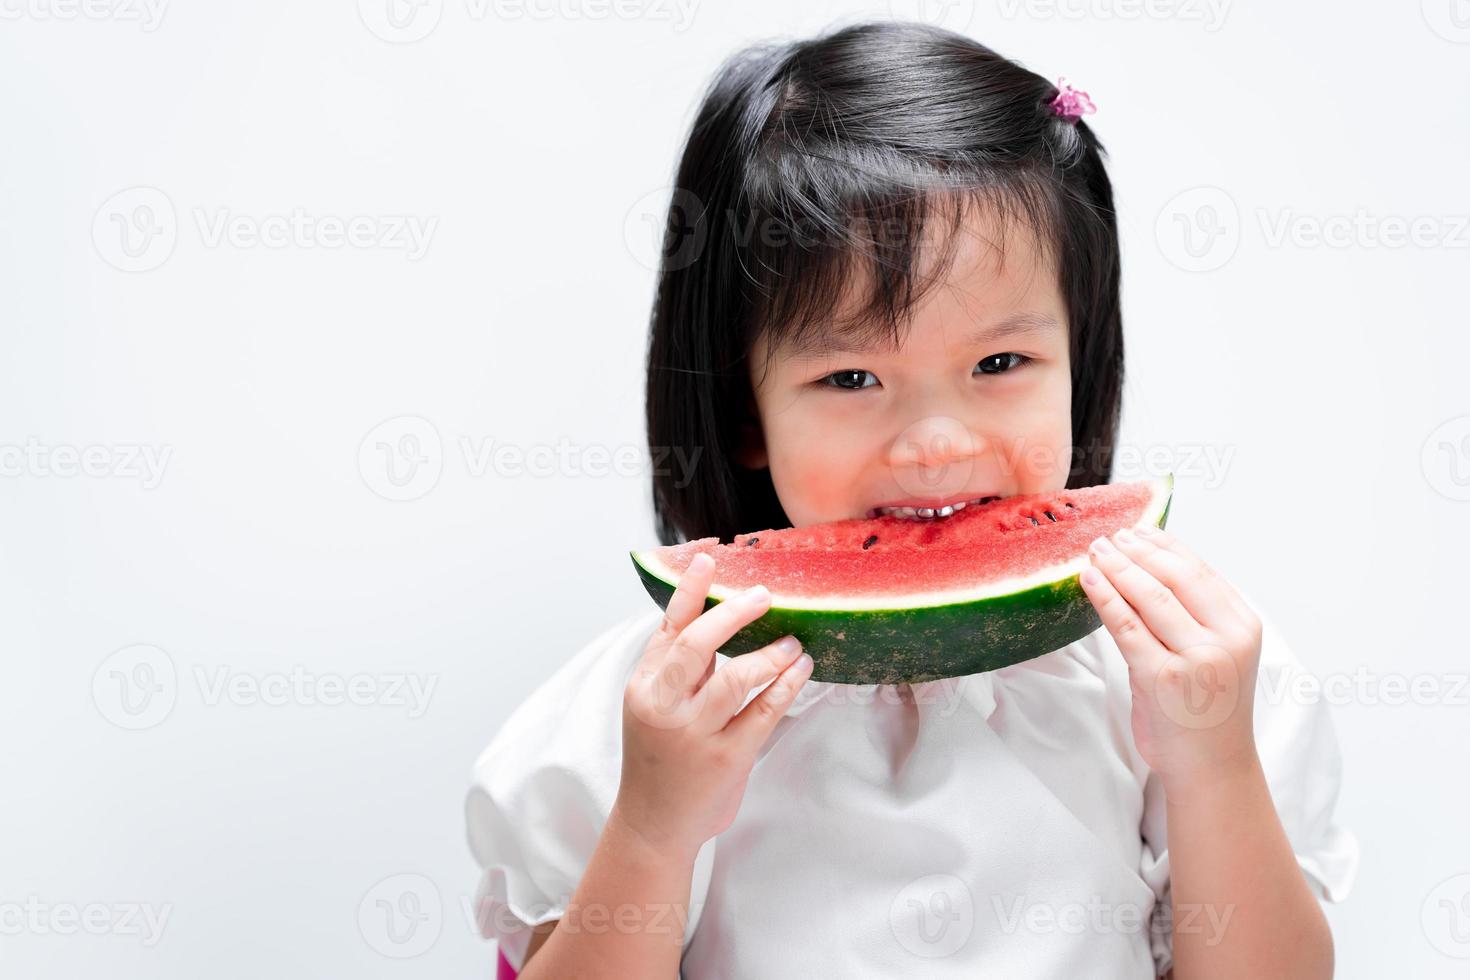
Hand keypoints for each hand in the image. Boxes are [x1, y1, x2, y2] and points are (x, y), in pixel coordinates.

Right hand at [613, 552, 812, 860]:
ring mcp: (694, 734)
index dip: (688, 591)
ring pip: (735, 679)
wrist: (653, 825)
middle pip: (698, 646)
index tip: (708, 559)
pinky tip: (801, 670)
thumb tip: (717, 620)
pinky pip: (763, 713)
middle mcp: (664, 707)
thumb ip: (676, 670)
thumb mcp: (653, 708)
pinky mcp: (726, 759)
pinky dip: (786, 686)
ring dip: (769, 654)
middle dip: (733, 614)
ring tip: (793, 643)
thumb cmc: (659, 759)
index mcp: (644, 687)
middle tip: (763, 595)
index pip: (668, 629)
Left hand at [1078, 524, 1263, 796]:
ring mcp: (1195, 659)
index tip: (1138, 529)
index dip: (1164, 546)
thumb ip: (1193, 614)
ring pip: (1148, 597)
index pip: (1198, 571)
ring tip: (1096, 551)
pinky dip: (1104, 598)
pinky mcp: (1161, 678)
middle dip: (1136, 552)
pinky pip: (1126, 627)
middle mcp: (1225, 639)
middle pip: (1172, 578)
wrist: (1211, 767)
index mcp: (1243, 625)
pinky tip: (1089, 579)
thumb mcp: (1215, 651)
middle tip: (1109, 537)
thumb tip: (1146, 565)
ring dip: (1116, 568)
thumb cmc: (1206, 708)